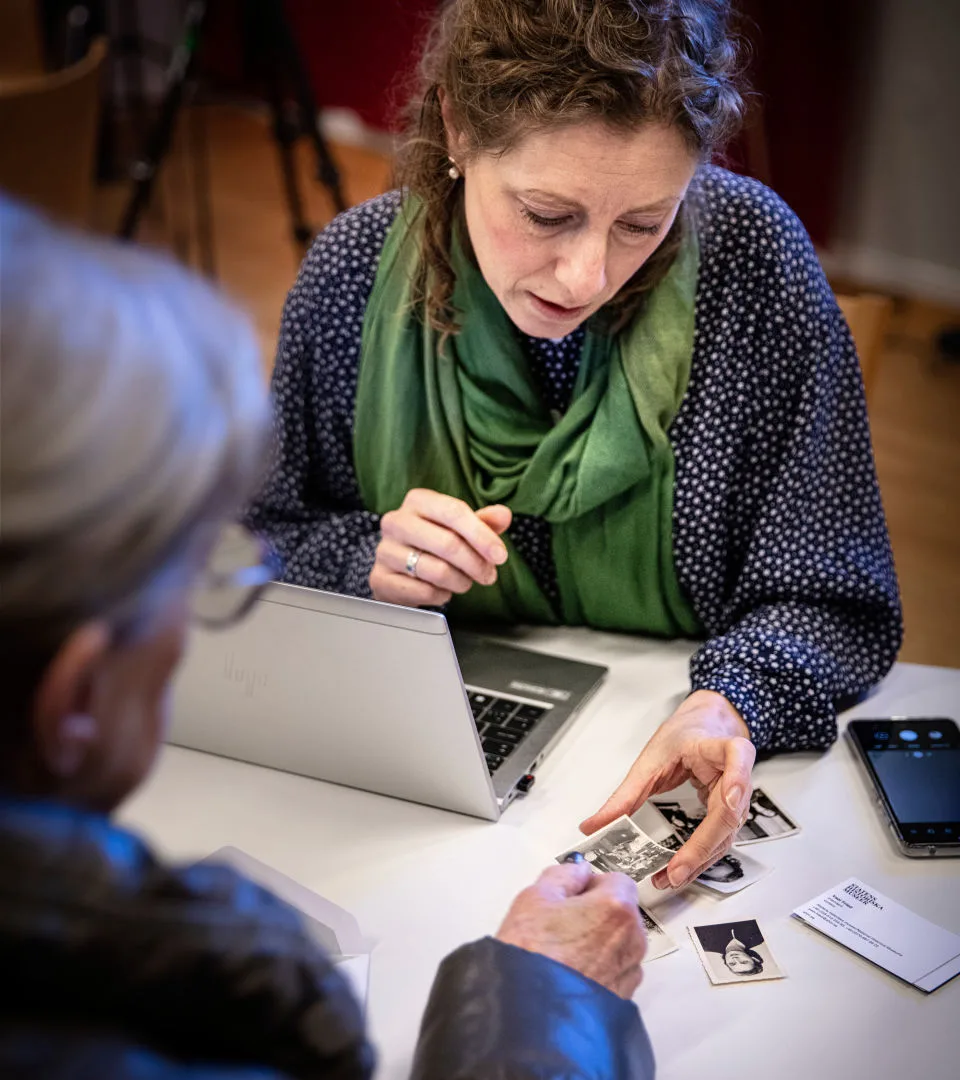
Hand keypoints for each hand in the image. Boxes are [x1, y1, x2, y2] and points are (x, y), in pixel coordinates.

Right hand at [370, 488, 510, 606]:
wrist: (397, 566)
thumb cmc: (433, 542)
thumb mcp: (460, 527)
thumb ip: (484, 521)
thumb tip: (504, 515)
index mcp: (417, 501)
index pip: (454, 512)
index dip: (482, 536)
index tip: (500, 555)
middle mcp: (396, 521)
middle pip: (448, 543)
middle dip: (476, 564)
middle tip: (488, 576)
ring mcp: (385, 551)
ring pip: (437, 571)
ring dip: (460, 582)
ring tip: (464, 582)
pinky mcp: (380, 579)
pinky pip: (423, 592)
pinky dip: (441, 595)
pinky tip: (442, 590)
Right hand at [496, 862, 646, 998]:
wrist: (530, 1015)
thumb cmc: (532, 954)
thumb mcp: (536, 896)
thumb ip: (563, 875)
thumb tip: (577, 871)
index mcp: (616, 907)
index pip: (617, 880)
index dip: (593, 884)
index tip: (574, 892)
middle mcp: (631, 939)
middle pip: (620, 912)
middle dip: (596, 912)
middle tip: (562, 921)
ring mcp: (628, 972)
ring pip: (618, 943)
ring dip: (598, 942)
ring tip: (563, 950)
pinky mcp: (622, 998)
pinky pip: (615, 971)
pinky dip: (599, 968)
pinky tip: (571, 971)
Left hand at [580, 691, 755, 890]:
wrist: (702, 729)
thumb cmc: (683, 736)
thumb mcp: (650, 758)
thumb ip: (625, 794)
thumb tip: (593, 826)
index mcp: (719, 747)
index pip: (739, 757)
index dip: (738, 779)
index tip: (730, 798)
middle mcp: (736, 774)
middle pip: (729, 814)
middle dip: (702, 846)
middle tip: (675, 870)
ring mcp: (737, 797)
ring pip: (725, 836)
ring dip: (698, 861)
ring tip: (669, 878)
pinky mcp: (729, 814)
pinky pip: (718, 840)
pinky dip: (698, 858)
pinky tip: (677, 871)